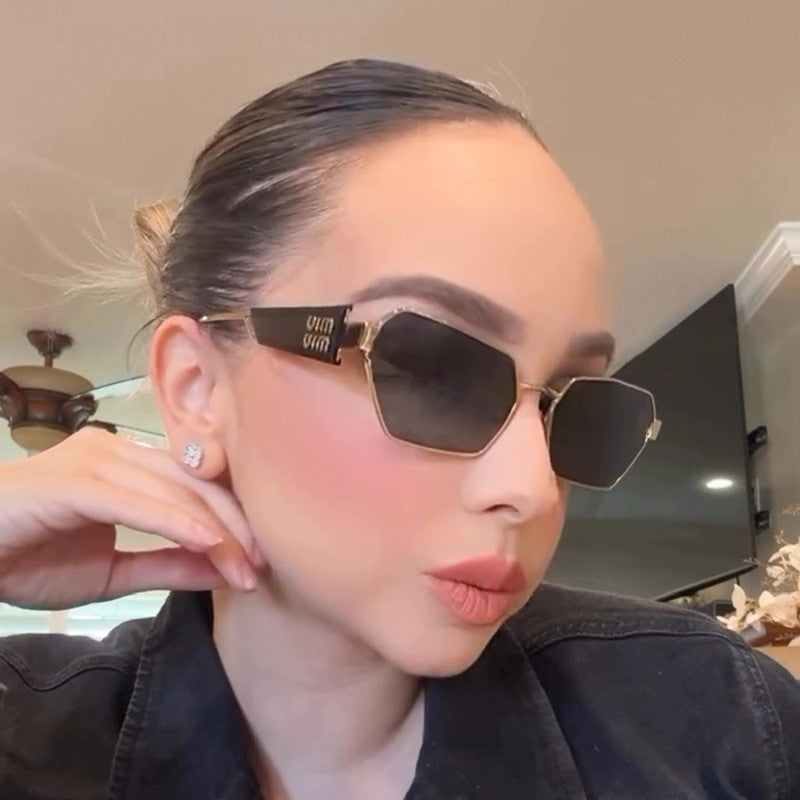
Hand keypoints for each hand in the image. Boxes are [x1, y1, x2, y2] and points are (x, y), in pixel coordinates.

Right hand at [0, 426, 262, 609]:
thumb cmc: (27, 556)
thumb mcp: (111, 572)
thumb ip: (167, 566)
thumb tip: (224, 569)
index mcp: (129, 466)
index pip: (197, 488)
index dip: (234, 522)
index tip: (259, 562)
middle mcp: (118, 452)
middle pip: (195, 484)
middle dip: (235, 526)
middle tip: (262, 567)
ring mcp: (96, 460)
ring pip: (174, 490)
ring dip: (216, 529)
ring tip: (245, 565)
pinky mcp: (75, 479)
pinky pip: (137, 500)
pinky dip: (176, 522)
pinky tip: (207, 542)